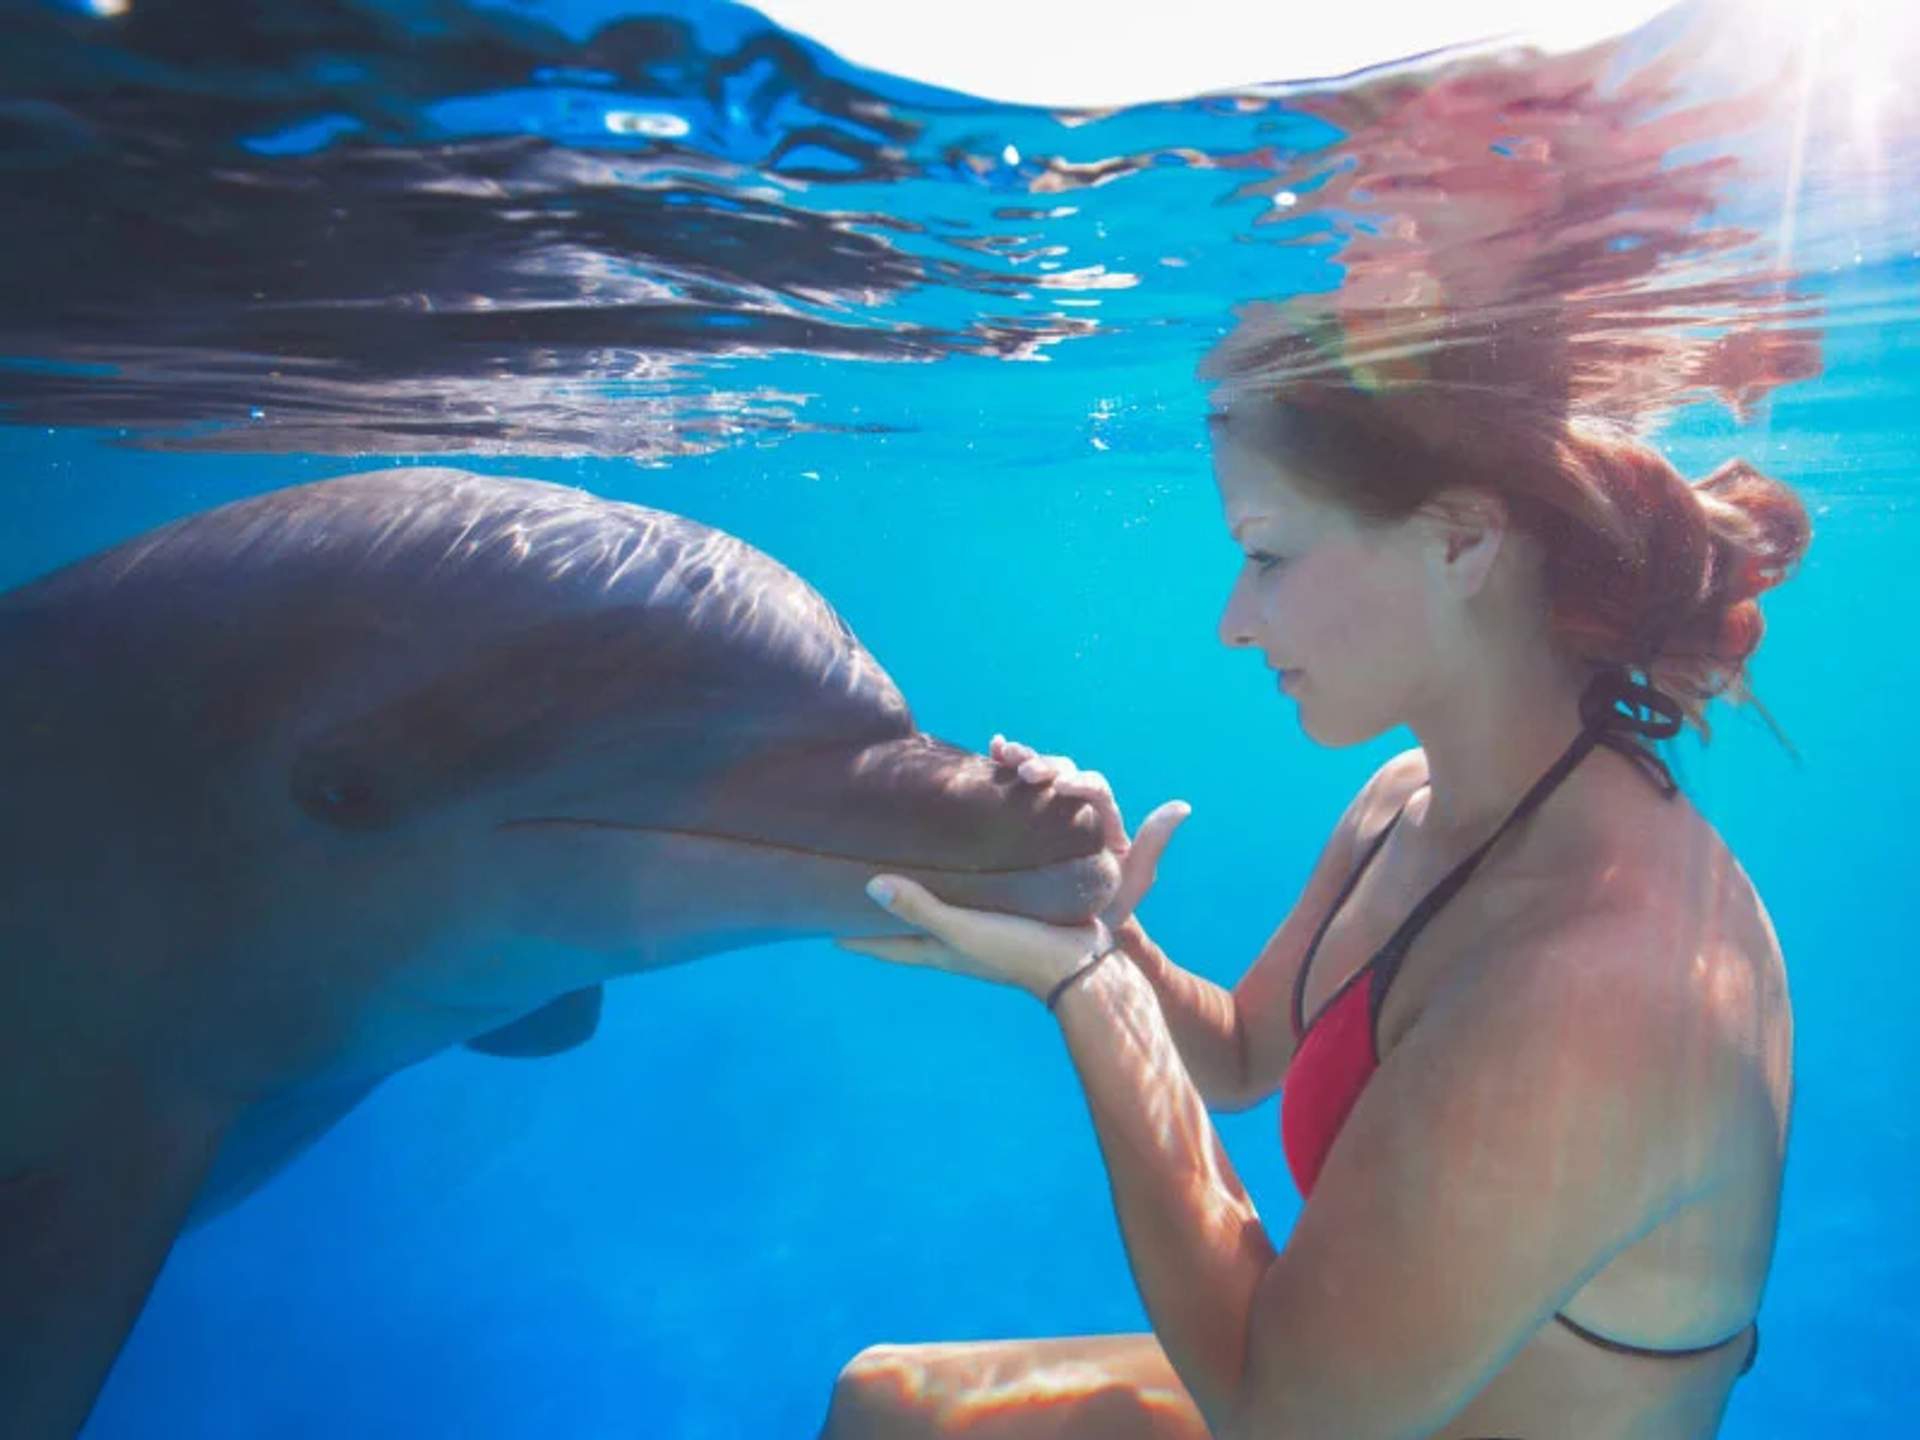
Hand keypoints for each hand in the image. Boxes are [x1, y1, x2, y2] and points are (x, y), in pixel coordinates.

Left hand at [839, 736, 1188, 1000]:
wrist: (1083, 963)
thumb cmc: (1018, 951)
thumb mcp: (962, 930)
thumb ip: (920, 908)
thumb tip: (869, 884)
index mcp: (939, 950)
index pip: (887, 945)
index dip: (857, 936)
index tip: (823, 925)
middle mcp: (958, 942)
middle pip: (910, 928)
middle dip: (886, 914)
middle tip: (857, 888)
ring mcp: (986, 930)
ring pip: (942, 911)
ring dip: (923, 896)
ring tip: (906, 868)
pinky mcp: (1013, 913)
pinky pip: (976, 895)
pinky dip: (962, 882)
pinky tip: (966, 862)